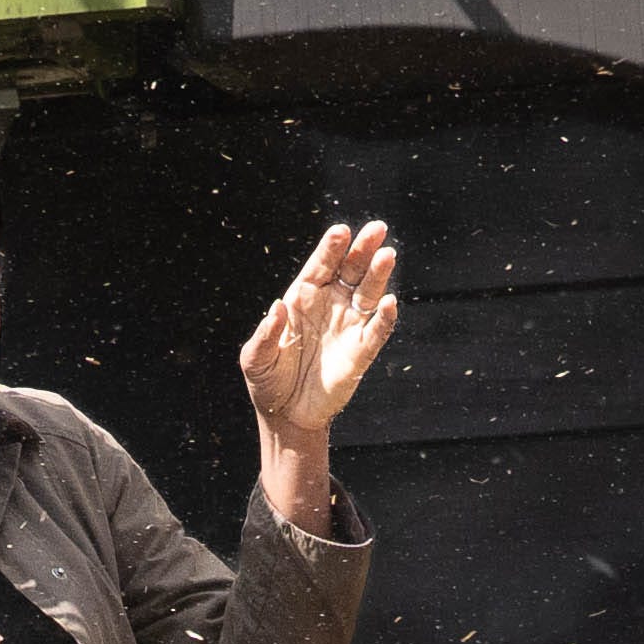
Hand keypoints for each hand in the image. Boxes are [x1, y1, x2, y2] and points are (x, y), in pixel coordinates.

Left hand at [239, 220, 399, 436]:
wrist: (287, 415)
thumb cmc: (268, 381)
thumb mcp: (255, 358)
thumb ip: (266, 333)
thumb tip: (278, 307)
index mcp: (303, 298)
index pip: (321, 265)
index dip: (331, 248)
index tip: (341, 231)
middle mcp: (330, 305)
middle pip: (351, 270)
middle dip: (363, 249)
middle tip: (377, 229)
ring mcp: (348, 326)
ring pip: (368, 293)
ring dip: (379, 274)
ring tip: (387, 254)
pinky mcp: (361, 351)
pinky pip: (377, 330)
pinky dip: (384, 317)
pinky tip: (388, 302)